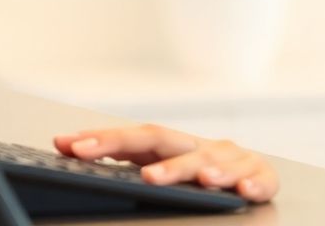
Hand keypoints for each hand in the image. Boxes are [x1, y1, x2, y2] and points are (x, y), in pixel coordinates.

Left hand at [53, 124, 277, 202]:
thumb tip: (63, 144)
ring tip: (199, 180)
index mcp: (171, 144)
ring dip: (204, 170)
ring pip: (215, 160)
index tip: (70, 146)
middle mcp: (201, 145)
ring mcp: (232, 158)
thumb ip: (115, 160)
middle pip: (172, 144)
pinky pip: (260, 177)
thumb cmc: (194, 176)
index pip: (136, 137)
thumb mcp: (156, 168)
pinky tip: (243, 189)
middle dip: (153, 156)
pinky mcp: (261, 175)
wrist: (250, 178)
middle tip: (140, 175)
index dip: (105, 140)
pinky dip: (253, 181)